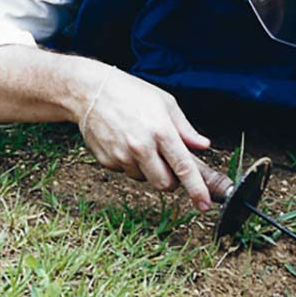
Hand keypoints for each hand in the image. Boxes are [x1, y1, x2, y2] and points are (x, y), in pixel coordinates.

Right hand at [80, 67, 216, 211]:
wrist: (91, 92)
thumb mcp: (165, 103)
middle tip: (169, 163)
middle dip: (171, 181)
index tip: (204, 204)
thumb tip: (203, 145)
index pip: (183, 167)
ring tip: (141, 143)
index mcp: (161, 131)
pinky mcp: (107, 161)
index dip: (196, 189)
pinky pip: (125, 172)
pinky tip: (125, 142)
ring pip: (144, 179)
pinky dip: (130, 163)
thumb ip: (186, 129)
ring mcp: (122, 156)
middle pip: (164, 184)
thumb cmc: (131, 93)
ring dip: (149, 169)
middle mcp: (141, 147)